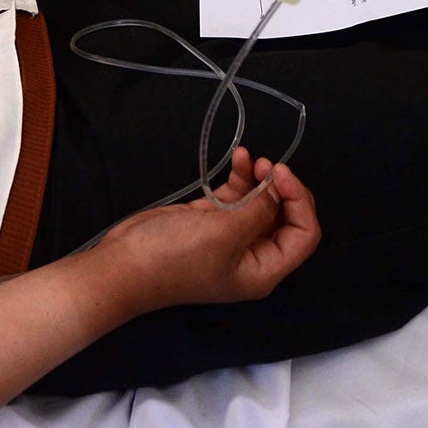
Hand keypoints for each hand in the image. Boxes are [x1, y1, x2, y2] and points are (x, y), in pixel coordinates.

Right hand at [92, 149, 319, 310]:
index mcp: (263, 269)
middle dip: (281, 188)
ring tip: (250, 158)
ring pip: (260, 204)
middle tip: (268, 164)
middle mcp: (252, 255)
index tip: (281, 174)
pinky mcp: (210, 222)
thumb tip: (277, 192)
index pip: (303, 236)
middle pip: (285, 218)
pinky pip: (237, 198)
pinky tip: (238, 158)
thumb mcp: (222, 234)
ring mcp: (231, 238)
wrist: (124, 265)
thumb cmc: (175, 257)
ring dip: (260, 179)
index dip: (299, 202)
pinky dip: (240, 179)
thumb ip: (256, 212)